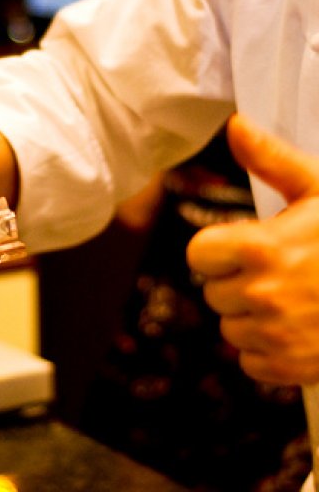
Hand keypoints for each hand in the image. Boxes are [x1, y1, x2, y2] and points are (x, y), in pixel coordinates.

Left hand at [187, 114, 318, 384]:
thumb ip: (271, 159)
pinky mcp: (290, 368)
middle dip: (236, 282)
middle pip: (212, 292)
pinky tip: (295, 331)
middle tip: (274, 274)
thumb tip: (235, 124)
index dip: (216, 251)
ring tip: (289, 302)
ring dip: (251, 318)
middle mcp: (263, 294)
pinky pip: (250, 362)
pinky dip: (266, 351)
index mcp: (262, 247)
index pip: (198, 254)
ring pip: (230, 329)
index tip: (238, 248)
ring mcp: (277, 336)